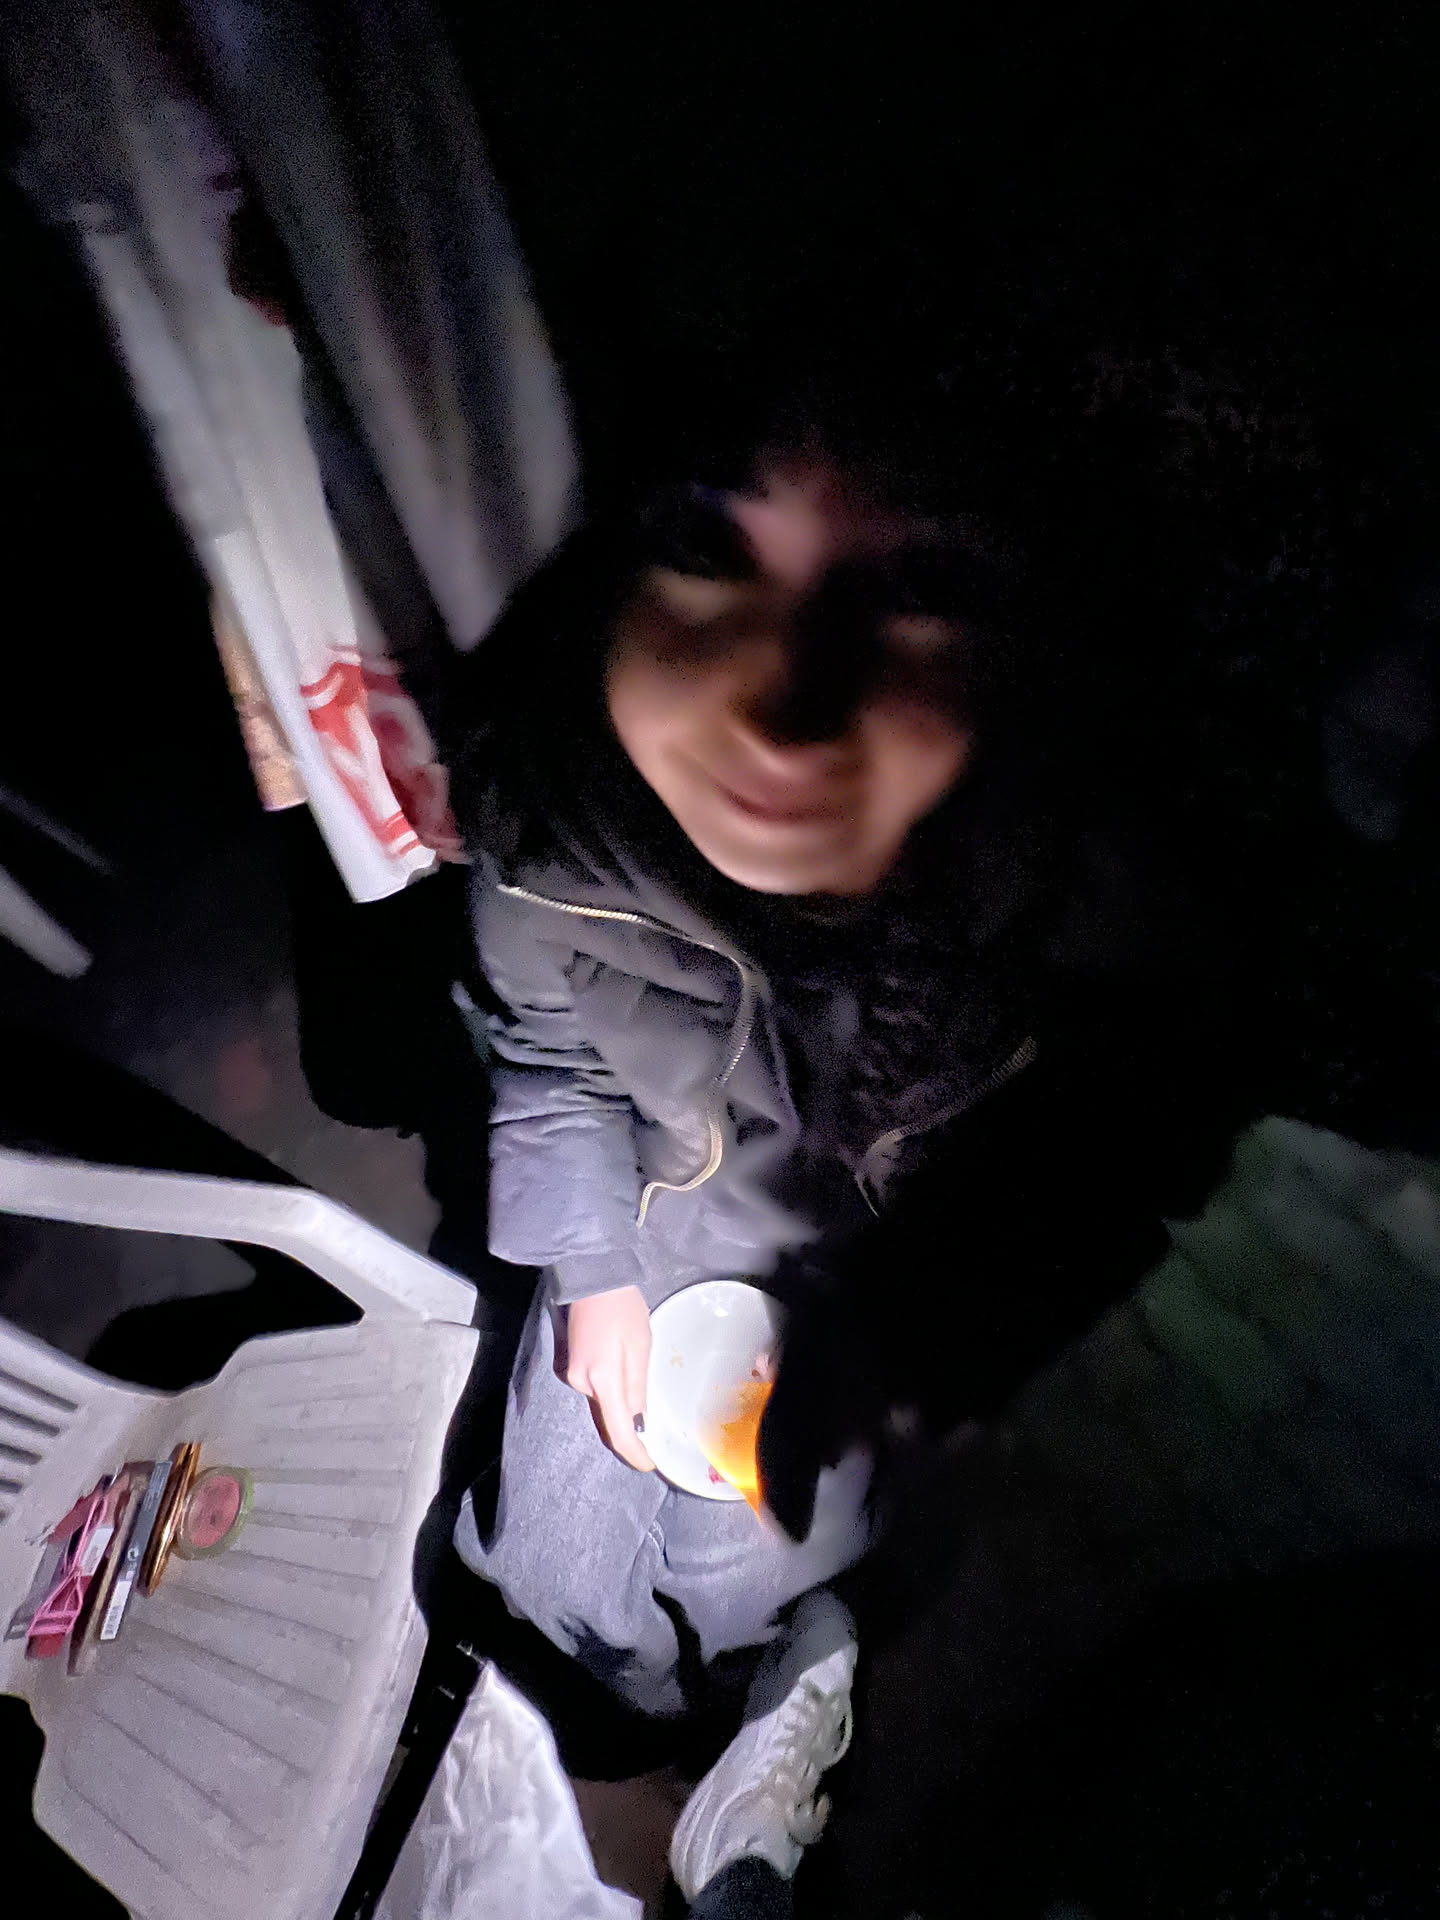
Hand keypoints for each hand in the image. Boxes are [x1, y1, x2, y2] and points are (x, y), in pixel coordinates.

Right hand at [565, 1286, 654, 1470]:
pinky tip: (623, 1367)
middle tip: (655, 1429)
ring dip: (622, 1402)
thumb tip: (639, 1422)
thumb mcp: (640, 1346)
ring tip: (641, 1376)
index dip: (634, 1453)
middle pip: (609, 1417)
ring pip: (603, 1402)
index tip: (649, 1464)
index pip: (618, 1431)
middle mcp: (581, 1383)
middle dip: (631, 1427)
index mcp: (602, 1380)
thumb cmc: (622, 1309)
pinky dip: (611, 1389)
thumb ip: (638, 1387)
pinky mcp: (570, 1366)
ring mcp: (572, 1375)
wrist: (592, 1279)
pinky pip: (596, 1388)